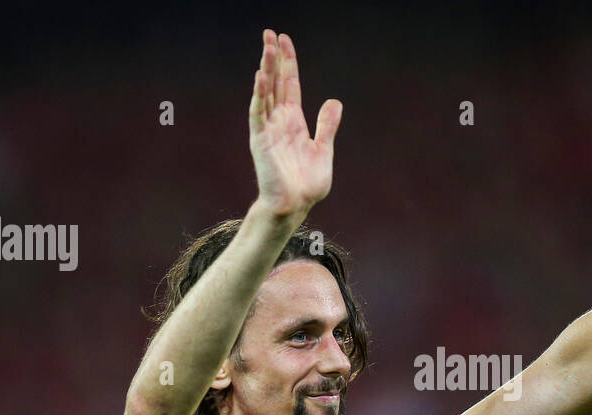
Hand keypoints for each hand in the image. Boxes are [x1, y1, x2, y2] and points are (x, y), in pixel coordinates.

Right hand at [249, 30, 342, 215]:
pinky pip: (258, 113)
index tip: (285, 41)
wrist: (295, 205)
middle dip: (273, 57)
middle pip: (275, 82)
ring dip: (266, 69)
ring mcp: (268, 129)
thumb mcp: (323, 149)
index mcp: (294, 121)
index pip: (289, 84)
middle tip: (270, 33)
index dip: (288, 62)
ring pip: (265, 92)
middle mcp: (279, 121)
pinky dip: (259, 95)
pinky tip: (260, 77)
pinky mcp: (261, 140)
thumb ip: (326, 125)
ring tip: (267, 46)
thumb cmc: (307, 183)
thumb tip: (334, 101)